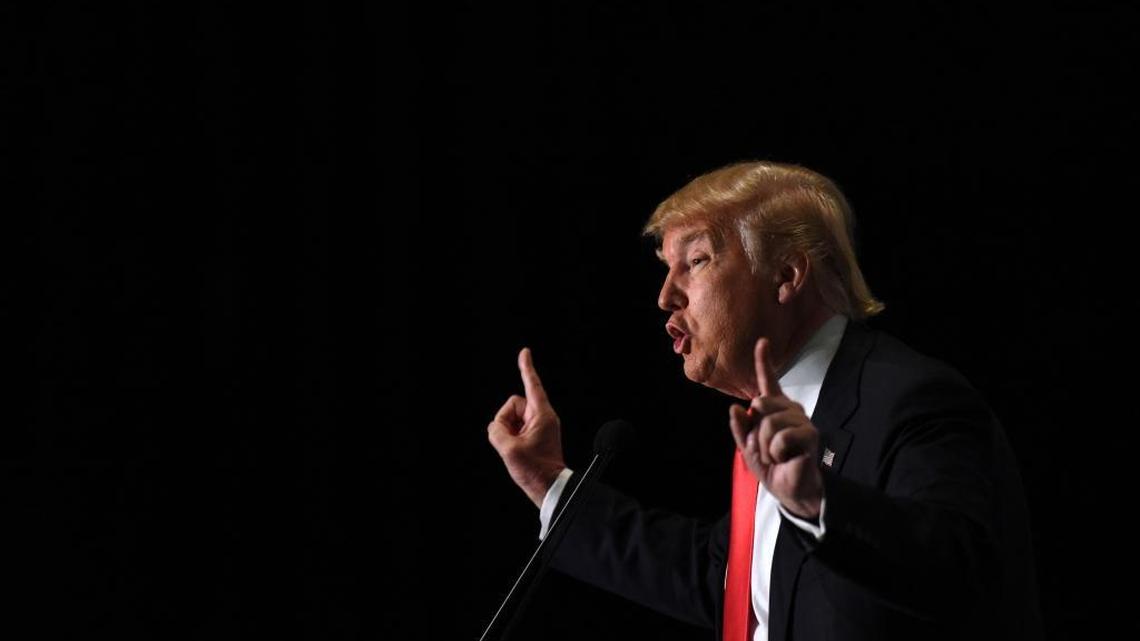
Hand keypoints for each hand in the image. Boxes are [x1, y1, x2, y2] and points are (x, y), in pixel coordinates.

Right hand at [487, 347, 566, 507]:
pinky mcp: (534, 435)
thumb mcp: (508, 450)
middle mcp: (542, 416)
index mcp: (542, 414)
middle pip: (513, 404)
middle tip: (510, 442)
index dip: (526, 367)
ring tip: (516, 449)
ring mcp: (538, 426)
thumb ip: (496, 431)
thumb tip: (496, 427)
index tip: (525, 352)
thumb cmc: (535, 470)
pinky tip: (516, 451)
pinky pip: (514, 428)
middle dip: (505, 420)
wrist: (548, 488)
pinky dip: (510, 437)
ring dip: (507, 431)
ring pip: (511, 418)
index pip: (532, 385)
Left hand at [728, 338, 823, 519]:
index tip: (762, 342)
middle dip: (755, 431)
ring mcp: (801, 420)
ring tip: (776, 456)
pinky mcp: (810, 435)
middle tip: (766, 449)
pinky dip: (776, 452)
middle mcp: (790, 410)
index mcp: (775, 410)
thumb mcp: (748, 448)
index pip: (769, 382)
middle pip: (760, 403)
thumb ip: (740, 428)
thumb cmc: (772, 467)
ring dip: (765, 446)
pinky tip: (786, 458)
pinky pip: (781, 437)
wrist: (791, 490)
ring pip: (769, 423)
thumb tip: (734, 408)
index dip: (764, 361)